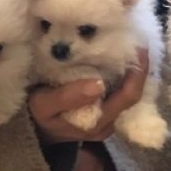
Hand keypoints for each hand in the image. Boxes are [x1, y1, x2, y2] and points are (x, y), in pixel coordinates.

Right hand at [29, 49, 149, 144]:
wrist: (33, 130)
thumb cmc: (37, 115)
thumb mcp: (43, 105)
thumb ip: (67, 97)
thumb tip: (98, 84)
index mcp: (98, 122)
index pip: (128, 96)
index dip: (137, 73)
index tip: (137, 46)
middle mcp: (108, 123)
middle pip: (133, 94)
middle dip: (137, 68)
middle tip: (135, 41)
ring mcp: (107, 120)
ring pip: (127, 93)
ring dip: (130, 72)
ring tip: (128, 46)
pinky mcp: (103, 114)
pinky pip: (118, 93)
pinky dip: (120, 76)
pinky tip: (116, 60)